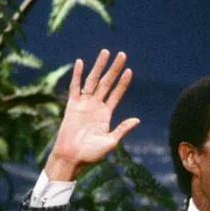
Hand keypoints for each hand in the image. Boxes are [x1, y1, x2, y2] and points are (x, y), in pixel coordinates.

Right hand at [45, 49, 138, 180]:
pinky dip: (77, 75)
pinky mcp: (72, 105)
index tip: (130, 70)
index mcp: (106, 113)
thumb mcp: (111, 141)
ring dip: (99, 67)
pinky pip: (74, 87)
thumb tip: (137, 120)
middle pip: (107, 82)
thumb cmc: (91, 153)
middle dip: (114, 68)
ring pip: (93, 80)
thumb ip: (122, 129)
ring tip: (105, 53)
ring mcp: (84, 104)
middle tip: (122, 54)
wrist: (72, 157)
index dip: (123, 82)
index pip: (117, 93)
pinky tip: (80, 62)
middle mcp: (96, 105)